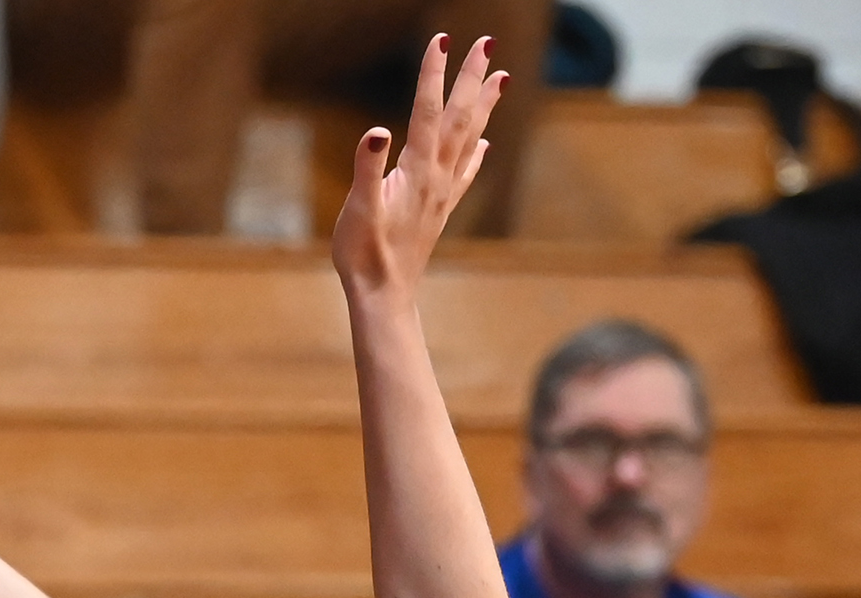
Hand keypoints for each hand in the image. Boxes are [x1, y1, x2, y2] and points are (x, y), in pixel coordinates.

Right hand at [330, 35, 507, 301]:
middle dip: (472, 78)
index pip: (427, 111)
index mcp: (417, 171)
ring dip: (485, 106)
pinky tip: (486, 143)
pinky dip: (478, 152)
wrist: (384, 296)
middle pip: (461, 118)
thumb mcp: (358, 208)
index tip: (441, 38)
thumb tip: (377, 130)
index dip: (433, 73)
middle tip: (487, 42)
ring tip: (502, 77)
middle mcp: (438, 177)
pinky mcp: (441, 210)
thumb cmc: (364, 254)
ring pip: (472, 139)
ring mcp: (443, 193)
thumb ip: (368, 167)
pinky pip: (467, 172)